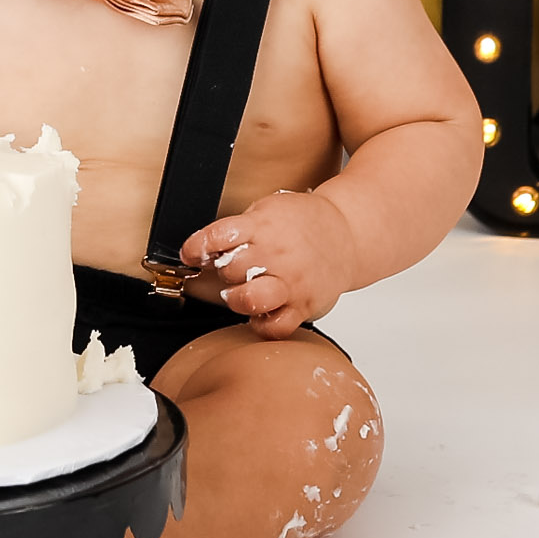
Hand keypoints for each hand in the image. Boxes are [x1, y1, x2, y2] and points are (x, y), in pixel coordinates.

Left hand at [175, 189, 356, 338]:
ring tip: (240, 293)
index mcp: (263, 226)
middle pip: (230, 269)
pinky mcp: (303, 305)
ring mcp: (291, 282)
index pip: (218, 237)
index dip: (197, 247)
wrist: (347, 234)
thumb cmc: (304, 222)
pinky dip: (262, 325)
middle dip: (223, 270)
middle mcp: (276, 255)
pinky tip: (261, 313)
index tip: (190, 254)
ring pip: (250, 299)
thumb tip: (205, 248)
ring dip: (237, 299)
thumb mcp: (268, 210)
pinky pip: (275, 327)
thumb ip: (239, 228)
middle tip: (233, 268)